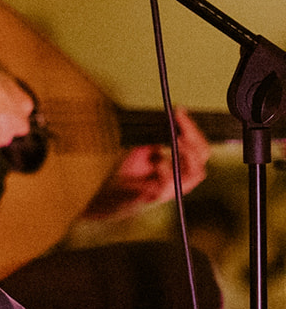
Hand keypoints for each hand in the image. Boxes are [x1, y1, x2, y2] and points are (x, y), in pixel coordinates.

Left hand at [84, 106, 210, 219]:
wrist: (107, 196)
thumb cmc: (125, 175)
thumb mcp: (141, 152)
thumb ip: (155, 140)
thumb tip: (167, 122)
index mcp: (179, 168)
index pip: (198, 148)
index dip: (193, 129)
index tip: (180, 111)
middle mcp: (180, 179)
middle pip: (202, 158)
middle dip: (194, 137)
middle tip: (181, 124)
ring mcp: (170, 189)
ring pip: (196, 173)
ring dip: (188, 153)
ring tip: (177, 140)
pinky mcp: (156, 197)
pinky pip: (169, 185)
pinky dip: (166, 170)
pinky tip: (158, 161)